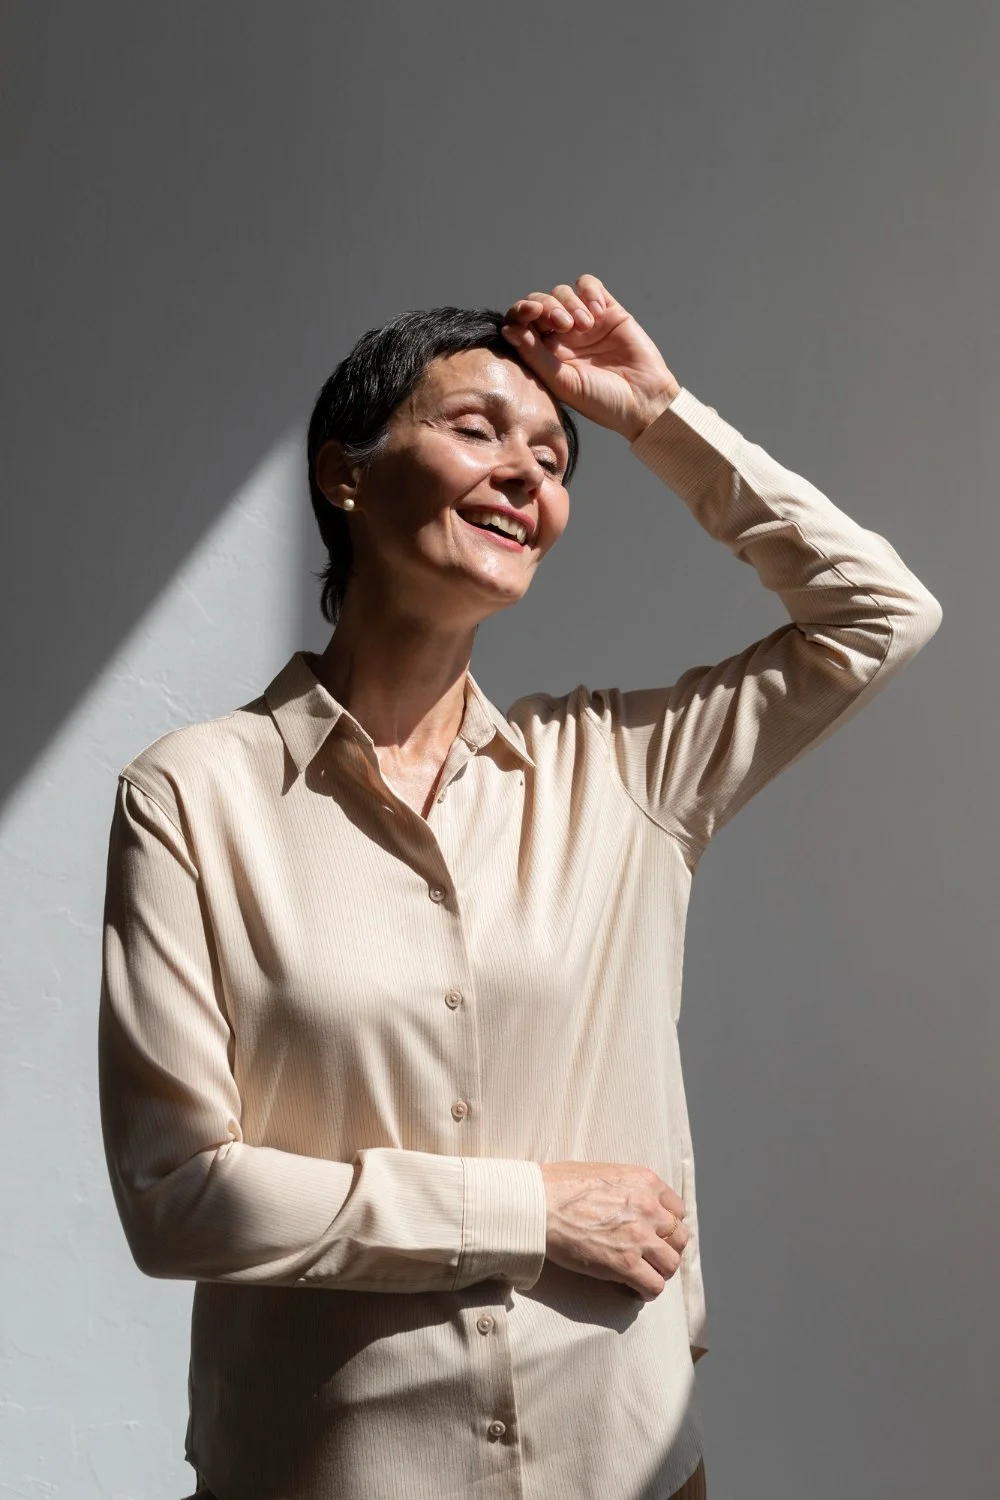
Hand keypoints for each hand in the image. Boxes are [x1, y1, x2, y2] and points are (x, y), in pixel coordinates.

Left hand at [500, 274, 680, 441]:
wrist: (642, 401)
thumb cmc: (600, 401)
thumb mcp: (562, 383)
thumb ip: (534, 355)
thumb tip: (507, 329)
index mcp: (544, 353)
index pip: (522, 323)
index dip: (521, 312)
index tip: (529, 313)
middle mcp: (561, 335)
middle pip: (540, 302)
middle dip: (547, 306)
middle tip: (563, 325)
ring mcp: (584, 321)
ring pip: (562, 292)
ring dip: (570, 303)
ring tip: (586, 326)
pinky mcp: (607, 310)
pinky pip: (588, 285)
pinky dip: (588, 291)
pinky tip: (597, 312)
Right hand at [539, 1160, 688, 1300]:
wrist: (539, 1204)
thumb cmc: (560, 1185)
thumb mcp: (604, 1171)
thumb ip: (628, 1187)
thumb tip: (629, 1202)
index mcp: (646, 1181)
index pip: (678, 1210)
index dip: (667, 1225)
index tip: (655, 1234)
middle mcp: (650, 1207)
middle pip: (680, 1238)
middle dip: (667, 1249)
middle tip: (650, 1257)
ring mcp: (640, 1237)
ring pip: (671, 1264)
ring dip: (658, 1271)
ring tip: (641, 1275)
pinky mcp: (626, 1263)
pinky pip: (654, 1286)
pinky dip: (646, 1291)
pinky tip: (632, 1289)